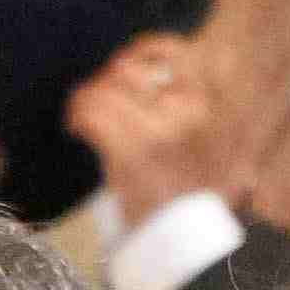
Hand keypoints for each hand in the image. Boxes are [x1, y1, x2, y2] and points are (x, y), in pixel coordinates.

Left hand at [67, 24, 234, 228]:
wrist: (192, 240)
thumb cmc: (195, 197)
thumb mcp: (213, 147)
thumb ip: (192, 110)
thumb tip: (167, 75)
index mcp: (205, 105)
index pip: (175, 53)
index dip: (145, 49)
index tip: (128, 60)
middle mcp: (185, 110)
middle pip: (127, 69)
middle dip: (105, 80)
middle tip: (97, 100)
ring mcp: (158, 129)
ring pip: (104, 89)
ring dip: (86, 100)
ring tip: (81, 116)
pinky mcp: (131, 150)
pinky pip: (91, 112)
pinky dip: (77, 115)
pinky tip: (76, 127)